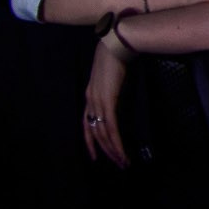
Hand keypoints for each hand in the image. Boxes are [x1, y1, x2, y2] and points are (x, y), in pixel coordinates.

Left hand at [85, 34, 132, 168]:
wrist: (116, 44)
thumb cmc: (117, 54)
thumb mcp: (111, 74)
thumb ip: (112, 84)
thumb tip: (119, 90)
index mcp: (90, 95)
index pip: (86, 124)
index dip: (90, 142)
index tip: (96, 156)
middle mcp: (91, 101)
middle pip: (95, 133)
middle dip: (105, 150)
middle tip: (116, 164)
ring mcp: (98, 102)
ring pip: (102, 134)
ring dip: (113, 150)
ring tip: (122, 162)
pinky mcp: (107, 101)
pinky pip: (110, 127)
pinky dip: (116, 141)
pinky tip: (121, 150)